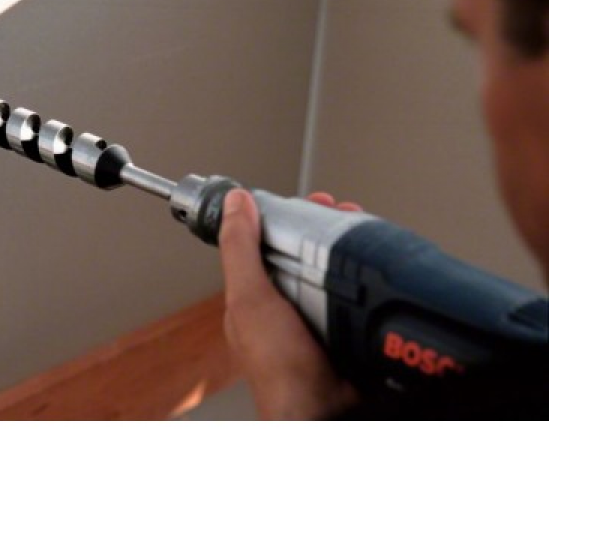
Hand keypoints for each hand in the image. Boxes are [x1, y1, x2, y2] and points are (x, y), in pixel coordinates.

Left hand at [219, 189, 361, 419]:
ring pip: (339, 267)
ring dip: (356, 247)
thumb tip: (234, 204)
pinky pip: (363, 292)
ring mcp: (321, 315)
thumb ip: (240, 250)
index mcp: (257, 296)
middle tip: (348, 214)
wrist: (324, 413)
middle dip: (330, 227)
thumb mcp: (250, 299)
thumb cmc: (280, 371)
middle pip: (309, 250)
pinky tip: (381, 266)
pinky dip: (374, 276)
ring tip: (367, 233)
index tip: (314, 202)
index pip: (270, 242)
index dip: (291, 217)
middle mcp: (289, 304)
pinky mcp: (350, 327)